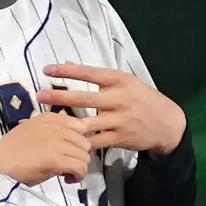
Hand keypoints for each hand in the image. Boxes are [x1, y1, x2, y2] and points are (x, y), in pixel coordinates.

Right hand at [0, 110, 91, 185]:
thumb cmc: (14, 148)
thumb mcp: (32, 127)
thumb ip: (51, 122)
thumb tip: (65, 114)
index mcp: (51, 119)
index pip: (82, 126)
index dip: (80, 141)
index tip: (71, 150)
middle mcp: (57, 128)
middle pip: (85, 144)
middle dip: (79, 156)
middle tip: (68, 165)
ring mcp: (57, 143)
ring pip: (85, 157)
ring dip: (79, 168)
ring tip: (67, 173)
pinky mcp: (56, 159)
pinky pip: (80, 168)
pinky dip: (78, 176)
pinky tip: (68, 179)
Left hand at [38, 63, 185, 154]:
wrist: (166, 123)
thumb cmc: (140, 98)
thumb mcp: (123, 82)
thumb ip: (97, 76)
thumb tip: (68, 64)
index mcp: (119, 80)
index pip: (89, 73)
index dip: (67, 71)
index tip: (47, 70)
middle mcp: (119, 99)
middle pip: (84, 98)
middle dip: (60, 96)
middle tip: (39, 95)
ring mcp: (119, 120)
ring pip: (87, 122)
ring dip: (66, 123)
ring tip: (47, 121)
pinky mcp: (119, 138)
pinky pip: (95, 141)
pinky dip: (80, 141)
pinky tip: (64, 141)